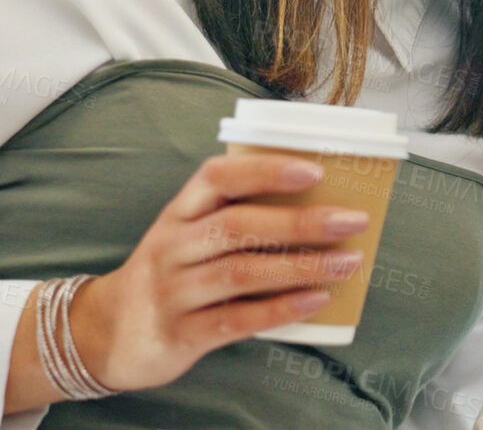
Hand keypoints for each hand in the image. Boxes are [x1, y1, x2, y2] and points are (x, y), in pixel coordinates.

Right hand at [73, 155, 368, 391]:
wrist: (107, 333)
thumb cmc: (172, 273)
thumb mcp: (189, 236)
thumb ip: (237, 218)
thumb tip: (324, 206)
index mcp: (178, 214)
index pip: (216, 177)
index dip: (265, 171)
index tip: (315, 170)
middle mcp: (171, 248)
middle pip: (237, 226)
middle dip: (301, 222)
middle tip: (353, 220)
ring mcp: (171, 292)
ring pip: (240, 273)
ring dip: (301, 266)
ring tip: (348, 262)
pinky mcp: (178, 333)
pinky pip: (235, 320)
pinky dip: (280, 310)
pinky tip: (317, 301)